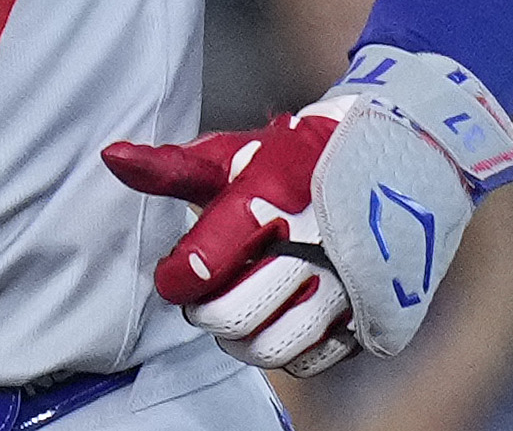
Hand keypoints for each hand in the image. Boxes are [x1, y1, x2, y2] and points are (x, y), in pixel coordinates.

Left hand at [103, 47, 512, 377]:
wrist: (401, 155)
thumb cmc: (299, 156)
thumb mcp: (235, 154)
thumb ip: (172, 169)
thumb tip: (111, 156)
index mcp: (268, 202)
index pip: (198, 266)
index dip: (174, 280)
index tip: (173, 276)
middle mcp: (311, 247)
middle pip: (232, 316)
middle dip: (204, 313)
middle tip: (201, 296)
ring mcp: (348, 287)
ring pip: (272, 346)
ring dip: (240, 340)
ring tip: (235, 313)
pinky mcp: (374, 315)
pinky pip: (315, 358)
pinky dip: (288, 351)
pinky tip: (278, 323)